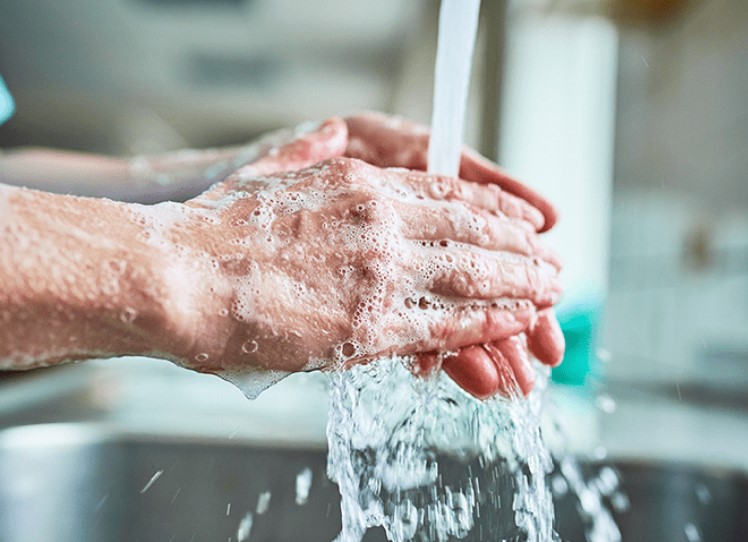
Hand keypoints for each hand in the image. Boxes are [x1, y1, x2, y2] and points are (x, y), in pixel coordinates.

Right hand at [165, 119, 560, 389]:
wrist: (177, 277)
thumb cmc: (210, 233)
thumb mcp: (264, 174)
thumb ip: (305, 156)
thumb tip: (324, 136)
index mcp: (355, 183)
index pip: (446, 190)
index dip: (491, 207)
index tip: (520, 220)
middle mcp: (378, 221)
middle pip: (471, 231)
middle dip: (518, 249)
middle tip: (553, 261)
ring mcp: (379, 272)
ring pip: (473, 275)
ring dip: (519, 284)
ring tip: (552, 290)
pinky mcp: (370, 325)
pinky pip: (447, 323)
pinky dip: (488, 322)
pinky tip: (517, 323)